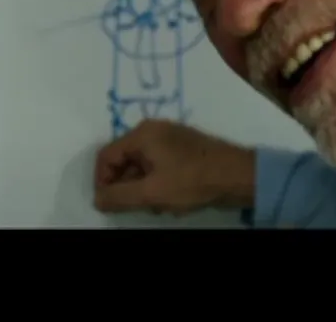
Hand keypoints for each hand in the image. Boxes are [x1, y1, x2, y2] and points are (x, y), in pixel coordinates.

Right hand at [93, 119, 255, 215]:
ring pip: (141, 163)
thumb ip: (119, 197)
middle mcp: (153, 129)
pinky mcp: (183, 146)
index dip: (102, 182)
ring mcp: (170, 136)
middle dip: (124, 185)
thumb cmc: (192, 181)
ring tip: (156, 204)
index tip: (109, 203)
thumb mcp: (151, 193)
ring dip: (141, 186)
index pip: (106, 156)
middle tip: (136, 206)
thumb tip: (97, 199)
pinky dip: (156, 181)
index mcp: (141, 134)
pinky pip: (157, 163)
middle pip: (123, 158)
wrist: (238, 175)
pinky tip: (169, 197)